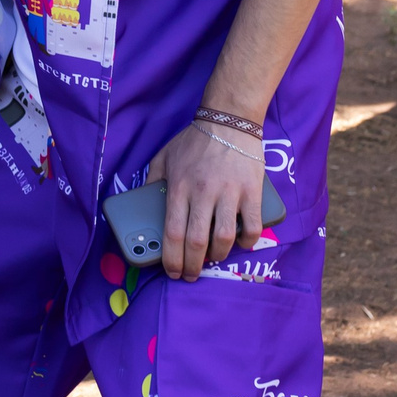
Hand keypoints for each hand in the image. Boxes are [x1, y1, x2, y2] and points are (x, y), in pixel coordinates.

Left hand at [146, 121, 266, 280]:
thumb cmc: (194, 140)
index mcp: (179, 187)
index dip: (171, 258)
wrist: (229, 121)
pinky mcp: (252, 192)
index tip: (171, 271)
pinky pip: (251, 225)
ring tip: (212, 260)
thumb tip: (144, 200)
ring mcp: (229, 193)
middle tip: (190, 275)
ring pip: (224, 238)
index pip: (172, 232)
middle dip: (191, 265)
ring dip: (218, 256)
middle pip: (196, 241)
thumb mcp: (164, 156)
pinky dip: (246, 241)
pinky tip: (240, 245)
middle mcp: (202, 193)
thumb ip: (152, 179)